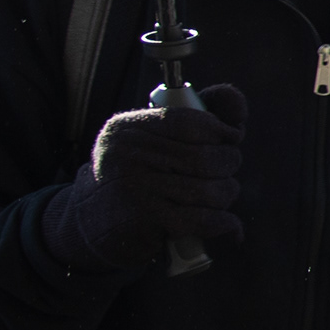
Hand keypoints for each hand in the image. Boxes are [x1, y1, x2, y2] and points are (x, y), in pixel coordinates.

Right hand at [46, 84, 248, 270]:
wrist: (91, 223)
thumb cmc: (139, 176)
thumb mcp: (156, 139)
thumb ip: (201, 116)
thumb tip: (238, 106)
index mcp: (128, 128)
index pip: (191, 121)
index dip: (221, 130)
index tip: (230, 140)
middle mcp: (126, 154)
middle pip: (206, 158)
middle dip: (228, 166)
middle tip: (223, 173)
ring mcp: (134, 188)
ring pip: (210, 190)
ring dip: (225, 196)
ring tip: (217, 197)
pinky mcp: (145, 220)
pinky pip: (204, 219)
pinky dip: (224, 223)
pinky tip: (227, 223)